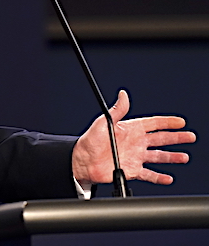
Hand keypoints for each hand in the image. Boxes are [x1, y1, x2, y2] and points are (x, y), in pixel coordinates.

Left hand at [72, 90, 195, 185]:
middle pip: (161, 139)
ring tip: (184, 157)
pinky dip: (159, 177)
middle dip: (176, 138)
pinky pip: (149, 174)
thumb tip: (123, 94)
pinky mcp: (132, 171)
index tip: (180, 121)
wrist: (82, 160)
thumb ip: (117, 110)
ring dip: (171, 157)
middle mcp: (135, 143)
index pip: (153, 124)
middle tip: (190, 137)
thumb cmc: (90, 140)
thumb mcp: (104, 122)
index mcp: (130, 129)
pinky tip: (168, 177)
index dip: (167, 122)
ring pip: (158, 157)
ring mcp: (135, 157)